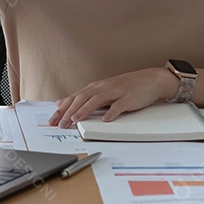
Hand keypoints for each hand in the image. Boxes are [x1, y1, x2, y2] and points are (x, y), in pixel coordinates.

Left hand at [48, 67, 176, 127]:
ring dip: (85, 110)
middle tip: (61, 124)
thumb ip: (84, 97)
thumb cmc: (126, 87)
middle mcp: (104, 88)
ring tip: (76, 120)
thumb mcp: (103, 90)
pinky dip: (112, 112)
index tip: (53, 119)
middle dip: (70, 111)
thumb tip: (63, 103)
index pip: (75, 97)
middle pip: (83, 98)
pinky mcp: (129, 98)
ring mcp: (116, 92)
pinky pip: (119, 105)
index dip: (63, 108)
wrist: (150, 79)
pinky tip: (106, 119)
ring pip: (97, 100)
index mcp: (96, 88)